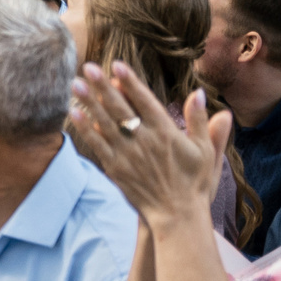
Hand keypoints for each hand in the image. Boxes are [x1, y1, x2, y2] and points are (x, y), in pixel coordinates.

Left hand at [68, 61, 224, 235]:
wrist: (177, 215)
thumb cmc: (195, 182)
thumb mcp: (206, 151)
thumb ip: (201, 121)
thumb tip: (200, 94)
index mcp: (167, 133)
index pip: (145, 101)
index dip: (130, 82)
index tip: (117, 65)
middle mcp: (145, 141)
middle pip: (120, 108)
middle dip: (103, 86)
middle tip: (88, 67)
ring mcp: (128, 154)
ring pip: (104, 123)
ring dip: (88, 102)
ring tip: (75, 84)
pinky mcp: (115, 168)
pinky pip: (97, 144)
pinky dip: (85, 128)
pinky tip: (73, 113)